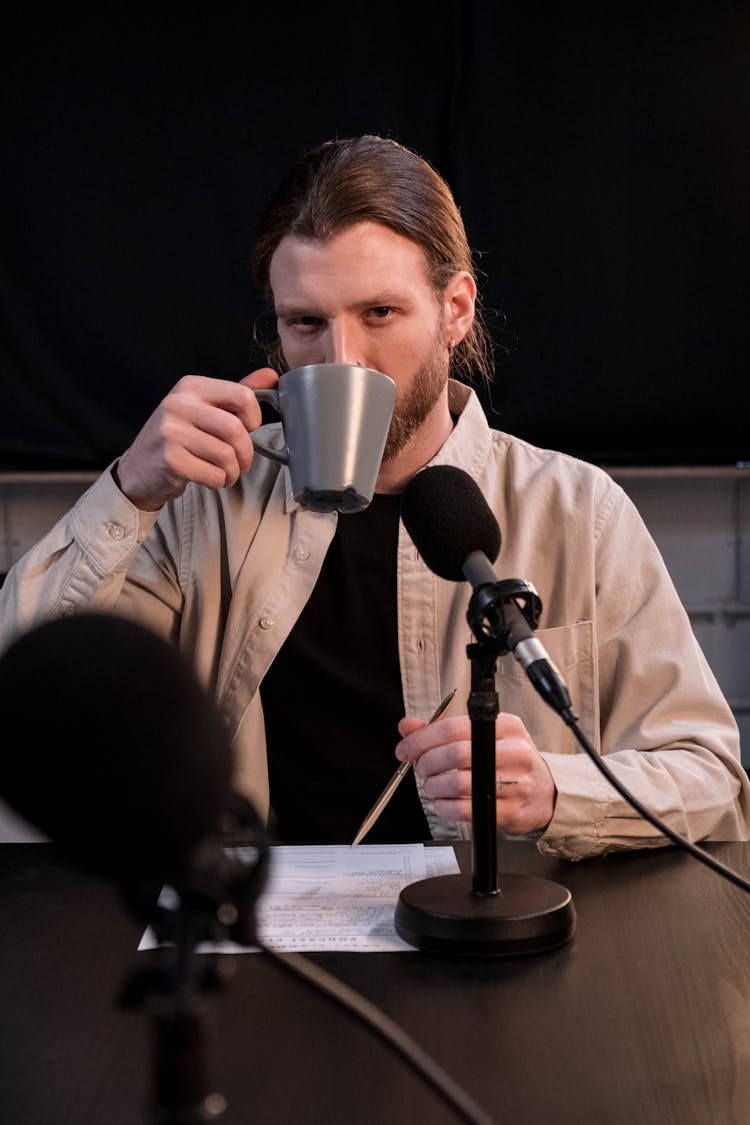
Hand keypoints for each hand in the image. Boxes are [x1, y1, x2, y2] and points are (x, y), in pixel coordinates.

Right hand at [114, 368, 278, 510]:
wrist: (139, 468)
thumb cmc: (178, 438)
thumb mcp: (204, 408)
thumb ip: (236, 395)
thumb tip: (271, 376)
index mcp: (191, 386)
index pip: (242, 396)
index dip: (254, 418)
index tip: (248, 430)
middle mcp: (178, 404)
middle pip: (236, 429)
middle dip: (246, 453)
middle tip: (242, 462)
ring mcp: (171, 432)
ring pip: (227, 455)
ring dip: (232, 472)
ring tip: (224, 473)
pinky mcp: (170, 460)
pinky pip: (213, 474)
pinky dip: (218, 482)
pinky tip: (210, 479)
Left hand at [395, 711, 556, 834]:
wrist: (545, 794)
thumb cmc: (509, 762)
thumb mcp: (482, 737)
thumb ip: (442, 730)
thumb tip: (407, 726)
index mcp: (506, 727)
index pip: (454, 728)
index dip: (422, 739)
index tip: (406, 748)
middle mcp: (514, 752)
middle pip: (455, 754)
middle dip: (427, 763)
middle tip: (421, 768)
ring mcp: (515, 783)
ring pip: (458, 782)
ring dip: (434, 786)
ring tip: (432, 786)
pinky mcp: (510, 811)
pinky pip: (465, 809)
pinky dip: (444, 806)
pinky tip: (443, 802)